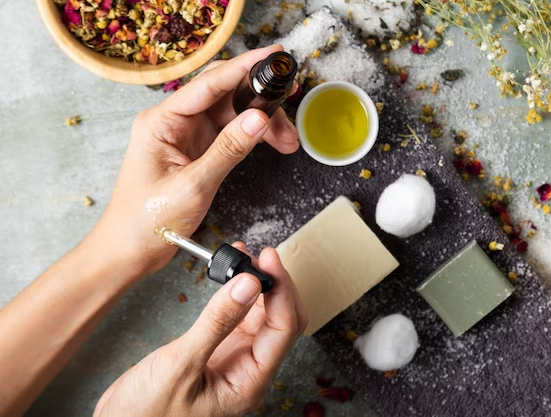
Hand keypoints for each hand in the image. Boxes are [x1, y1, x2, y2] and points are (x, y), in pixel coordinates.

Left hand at [88, 45, 298, 277]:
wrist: (131, 249)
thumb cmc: (147, 220)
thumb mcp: (193, 185)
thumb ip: (229, 150)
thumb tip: (259, 119)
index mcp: (161, 122)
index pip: (208, 84)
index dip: (244, 67)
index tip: (272, 56)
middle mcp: (173, 122)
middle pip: (223, 93)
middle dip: (259, 96)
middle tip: (289, 97)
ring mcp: (186, 136)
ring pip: (232, 114)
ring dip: (262, 122)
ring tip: (288, 139)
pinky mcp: (196, 150)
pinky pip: (230, 133)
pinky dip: (253, 137)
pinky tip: (272, 143)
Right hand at [93, 246, 307, 416]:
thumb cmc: (145, 414)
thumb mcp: (179, 365)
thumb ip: (217, 323)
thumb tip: (248, 284)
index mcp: (249, 383)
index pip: (283, 328)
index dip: (281, 290)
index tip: (269, 260)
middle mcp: (249, 370)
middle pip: (282, 320)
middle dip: (276, 285)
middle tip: (261, 255)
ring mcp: (236, 359)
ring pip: (263, 316)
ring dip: (259, 285)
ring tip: (245, 257)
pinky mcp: (220, 350)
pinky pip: (240, 317)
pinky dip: (239, 293)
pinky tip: (232, 275)